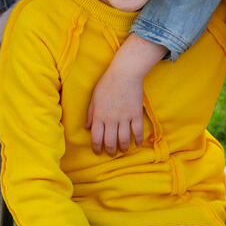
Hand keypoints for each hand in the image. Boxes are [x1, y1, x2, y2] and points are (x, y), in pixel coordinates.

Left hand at [86, 35, 165, 154]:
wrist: (125, 73)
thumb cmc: (107, 83)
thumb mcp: (94, 97)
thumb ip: (90, 113)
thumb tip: (87, 127)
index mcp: (99, 115)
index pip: (96, 138)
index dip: (96, 148)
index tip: (97, 151)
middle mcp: (111, 119)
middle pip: (110, 142)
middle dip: (109, 151)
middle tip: (110, 153)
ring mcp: (124, 118)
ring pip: (124, 139)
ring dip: (123, 148)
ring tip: (122, 150)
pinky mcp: (136, 114)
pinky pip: (138, 131)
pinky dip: (138, 140)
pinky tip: (137, 144)